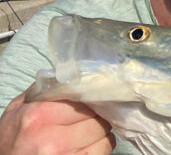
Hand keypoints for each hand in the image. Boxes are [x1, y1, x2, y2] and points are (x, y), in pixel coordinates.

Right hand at [0, 85, 114, 154]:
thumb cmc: (13, 135)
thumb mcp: (19, 107)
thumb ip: (46, 89)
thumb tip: (75, 74)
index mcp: (40, 117)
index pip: (85, 100)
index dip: (90, 98)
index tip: (90, 98)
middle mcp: (53, 140)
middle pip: (98, 119)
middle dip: (96, 115)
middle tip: (88, 115)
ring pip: (105, 136)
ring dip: (100, 131)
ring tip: (86, 131)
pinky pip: (105, 150)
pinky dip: (101, 145)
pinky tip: (87, 143)